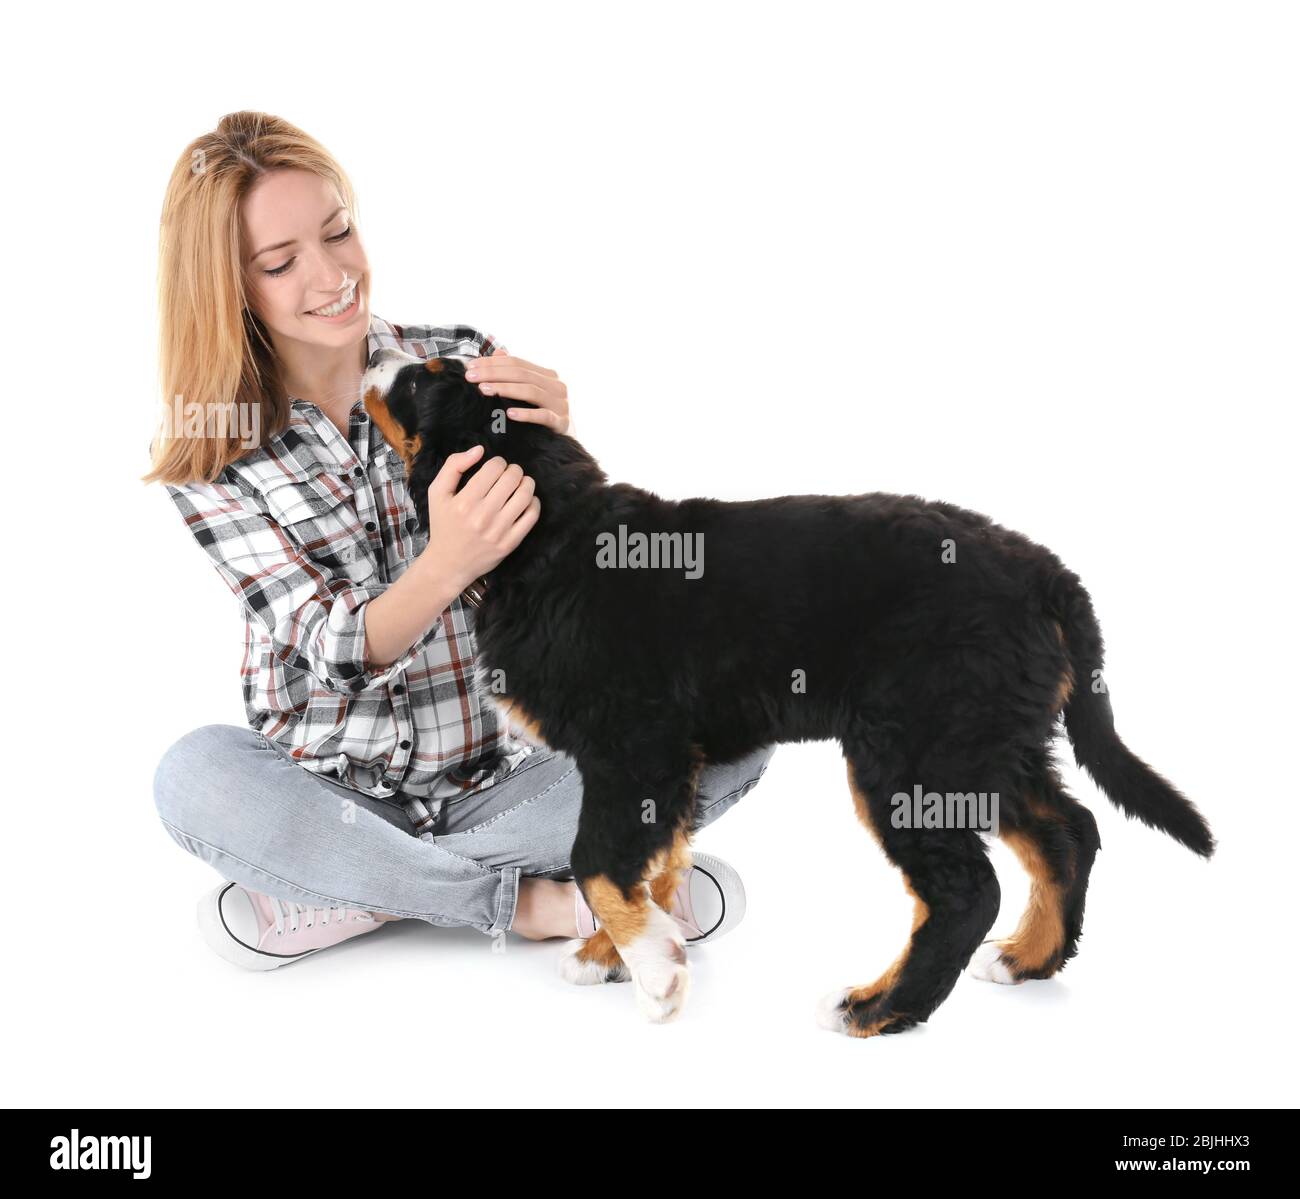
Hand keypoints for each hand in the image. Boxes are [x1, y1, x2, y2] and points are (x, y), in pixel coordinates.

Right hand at [418, 445, 539, 591]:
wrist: (449, 563)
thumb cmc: (444, 524)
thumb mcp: (437, 492)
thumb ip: (454, 465)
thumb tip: (479, 450)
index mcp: (465, 501)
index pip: (494, 468)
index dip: (498, 462)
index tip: (495, 467)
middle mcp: (483, 515)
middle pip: (512, 478)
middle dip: (514, 470)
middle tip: (509, 474)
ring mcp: (498, 530)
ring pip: (526, 495)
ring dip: (526, 483)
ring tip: (520, 484)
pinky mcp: (510, 543)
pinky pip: (532, 516)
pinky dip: (533, 503)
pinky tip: (526, 501)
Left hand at [464, 346, 573, 434]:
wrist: (564, 441)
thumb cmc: (543, 414)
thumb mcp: (528, 391)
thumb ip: (515, 372)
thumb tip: (498, 351)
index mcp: (548, 375)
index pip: (517, 363)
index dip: (492, 363)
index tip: (469, 367)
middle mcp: (557, 386)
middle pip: (521, 374)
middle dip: (493, 373)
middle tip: (471, 377)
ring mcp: (561, 404)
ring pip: (530, 391)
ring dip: (505, 389)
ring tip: (483, 390)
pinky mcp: (562, 422)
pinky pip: (543, 416)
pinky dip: (527, 414)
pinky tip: (510, 413)